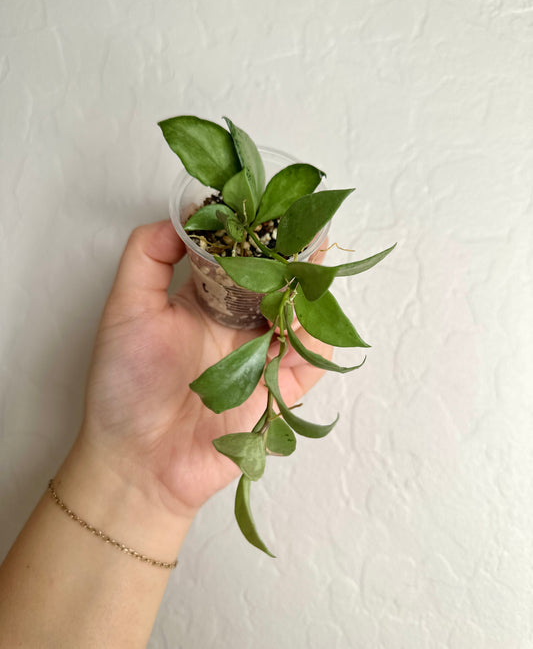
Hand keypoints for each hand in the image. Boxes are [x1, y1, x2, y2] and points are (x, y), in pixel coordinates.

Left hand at [80, 220, 330, 518]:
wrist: (135, 461)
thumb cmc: (124, 385)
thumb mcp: (125, 308)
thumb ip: (147, 256)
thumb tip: (185, 212)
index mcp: (206, 302)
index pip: (242, 259)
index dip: (259, 236)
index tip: (274, 210)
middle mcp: (237, 326)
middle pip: (278, 286)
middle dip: (295, 262)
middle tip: (310, 238)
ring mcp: (258, 359)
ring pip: (299, 320)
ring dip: (307, 301)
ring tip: (309, 282)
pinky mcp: (275, 394)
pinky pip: (307, 366)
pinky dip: (314, 347)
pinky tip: (307, 329)